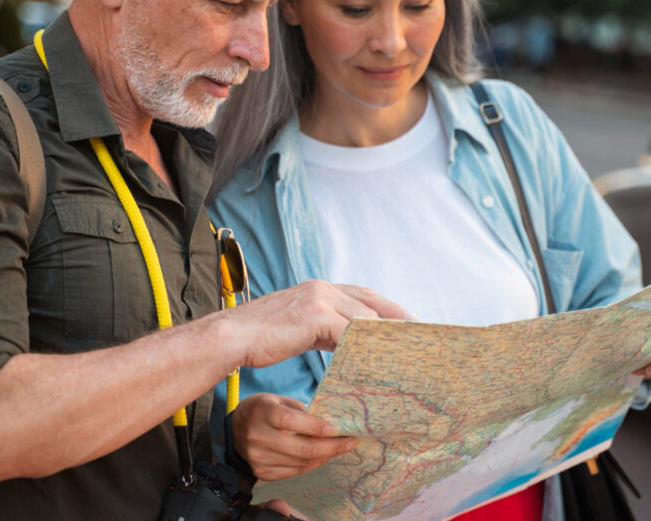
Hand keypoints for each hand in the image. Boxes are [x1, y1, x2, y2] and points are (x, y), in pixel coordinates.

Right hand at [228, 280, 413, 368]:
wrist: (232, 337)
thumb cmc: (260, 338)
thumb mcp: (298, 328)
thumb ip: (324, 329)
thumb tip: (347, 343)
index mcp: (318, 288)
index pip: (363, 294)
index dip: (387, 308)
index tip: (407, 323)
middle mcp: (322, 288)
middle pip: (371, 300)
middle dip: (396, 317)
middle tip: (418, 335)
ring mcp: (319, 299)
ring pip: (364, 318)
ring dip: (383, 337)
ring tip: (400, 354)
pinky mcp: (315, 315)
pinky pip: (350, 332)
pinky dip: (364, 347)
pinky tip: (374, 361)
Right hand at [232, 393, 355, 480]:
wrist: (236, 428)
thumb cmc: (264, 409)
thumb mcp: (280, 400)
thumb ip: (302, 411)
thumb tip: (332, 422)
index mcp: (263, 412)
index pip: (291, 421)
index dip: (316, 426)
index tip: (337, 429)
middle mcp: (258, 436)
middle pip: (300, 448)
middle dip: (330, 447)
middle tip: (349, 442)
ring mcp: (259, 457)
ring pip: (300, 463)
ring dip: (324, 457)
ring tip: (340, 449)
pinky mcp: (262, 472)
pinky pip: (294, 472)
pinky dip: (312, 465)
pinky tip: (323, 457)